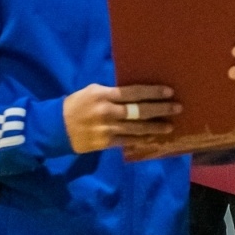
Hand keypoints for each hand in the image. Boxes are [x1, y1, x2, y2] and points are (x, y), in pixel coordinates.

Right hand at [63, 84, 180, 154]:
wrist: (57, 127)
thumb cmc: (77, 104)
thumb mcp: (92, 91)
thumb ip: (112, 93)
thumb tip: (135, 94)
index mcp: (104, 95)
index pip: (133, 92)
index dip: (153, 92)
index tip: (169, 91)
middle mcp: (107, 112)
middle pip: (139, 110)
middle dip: (160, 109)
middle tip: (177, 108)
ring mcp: (107, 129)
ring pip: (137, 129)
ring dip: (155, 127)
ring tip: (170, 126)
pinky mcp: (105, 143)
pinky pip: (127, 141)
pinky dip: (141, 140)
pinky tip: (153, 138)